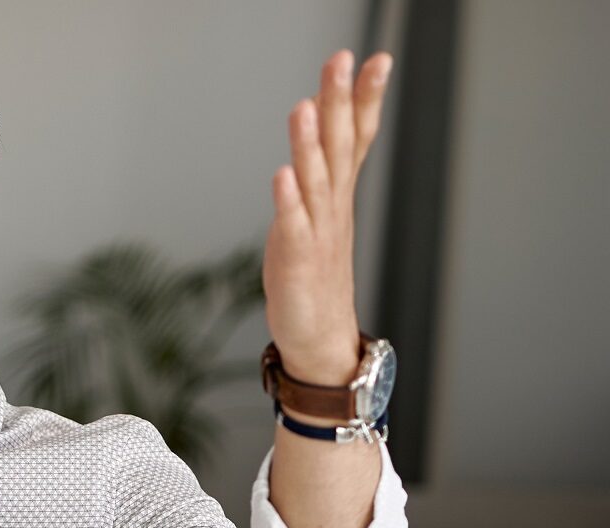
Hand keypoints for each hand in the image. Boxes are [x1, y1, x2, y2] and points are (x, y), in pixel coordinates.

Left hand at [264, 50, 391, 386]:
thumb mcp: (321, 213)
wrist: (319, 337)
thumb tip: (320, 123)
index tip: (377, 58)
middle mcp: (332, 207)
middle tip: (342, 59)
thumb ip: (322, 171)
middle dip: (340, 102)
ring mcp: (316, 232)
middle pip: (339, 146)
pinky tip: (281, 175)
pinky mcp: (295, 260)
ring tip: (305, 107)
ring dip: (309, 143)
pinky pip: (291, 226)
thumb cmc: (315, 273)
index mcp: (338, 194)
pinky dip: (287, 201)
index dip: (366, 99)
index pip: (358, 137)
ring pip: (313, 180)